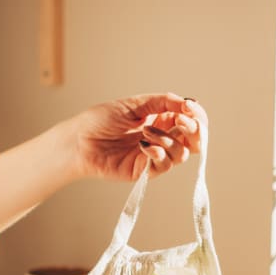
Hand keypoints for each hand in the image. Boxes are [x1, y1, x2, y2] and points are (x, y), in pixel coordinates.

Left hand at [67, 93, 205, 180]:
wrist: (79, 141)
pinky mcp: (144, 171)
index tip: (189, 107)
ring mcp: (154, 156)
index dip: (196, 115)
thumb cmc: (100, 120)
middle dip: (193, 129)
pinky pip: (164, 166)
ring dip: (169, 140)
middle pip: (194, 140)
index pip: (191, 120)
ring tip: (146, 132)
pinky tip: (144, 145)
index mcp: (161, 119)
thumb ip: (162, 102)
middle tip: (181, 121)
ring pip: (182, 153)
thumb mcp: (134, 104)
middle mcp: (161, 138)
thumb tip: (187, 103)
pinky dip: (159, 154)